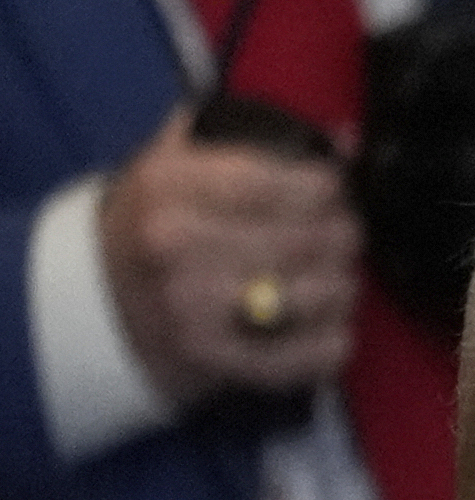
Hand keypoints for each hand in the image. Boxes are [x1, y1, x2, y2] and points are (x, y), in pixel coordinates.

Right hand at [95, 106, 360, 406]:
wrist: (102, 304)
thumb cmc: (155, 224)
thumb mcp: (180, 162)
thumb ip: (256, 139)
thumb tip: (346, 138)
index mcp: (168, 186)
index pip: (275, 182)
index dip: (325, 186)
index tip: (333, 191)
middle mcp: (176, 246)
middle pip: (310, 238)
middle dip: (343, 234)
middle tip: (341, 236)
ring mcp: (194, 308)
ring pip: (322, 293)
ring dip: (343, 285)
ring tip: (332, 277)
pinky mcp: (217, 360)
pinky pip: (313, 354)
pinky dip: (334, 339)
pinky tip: (327, 325)